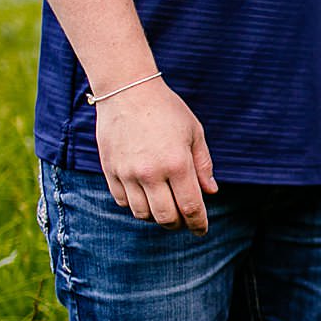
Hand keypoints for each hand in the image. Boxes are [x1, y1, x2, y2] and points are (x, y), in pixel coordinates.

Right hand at [94, 80, 218, 232]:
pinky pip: (123, 202)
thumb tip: (211, 192)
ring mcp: (127, 173)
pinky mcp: (110, 171)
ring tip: (163, 205)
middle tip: (183, 219)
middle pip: (166, 217)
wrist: (127, 90)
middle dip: (178, 224)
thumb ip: (203, 165)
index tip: (201, 230)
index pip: (190, 207)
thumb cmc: (166, 109)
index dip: (198, 224)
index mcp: (177, 163)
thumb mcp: (194, 132)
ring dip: (156, 216)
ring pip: (142, 214)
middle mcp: (151, 172)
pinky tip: (144, 195)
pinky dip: (135, 205)